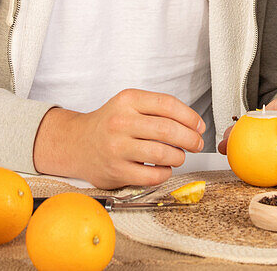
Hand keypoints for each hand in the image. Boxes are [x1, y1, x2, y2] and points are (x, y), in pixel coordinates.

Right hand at [33, 89, 205, 188]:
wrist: (77, 143)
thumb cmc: (109, 124)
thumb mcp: (129, 104)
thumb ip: (158, 109)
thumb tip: (194, 124)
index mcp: (127, 100)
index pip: (168, 105)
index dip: (190, 117)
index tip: (199, 126)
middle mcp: (120, 122)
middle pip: (169, 130)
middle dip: (190, 139)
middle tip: (196, 144)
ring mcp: (117, 148)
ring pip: (162, 154)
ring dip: (179, 157)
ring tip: (178, 156)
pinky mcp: (115, 171)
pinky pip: (152, 176)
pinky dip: (164, 173)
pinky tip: (163, 168)